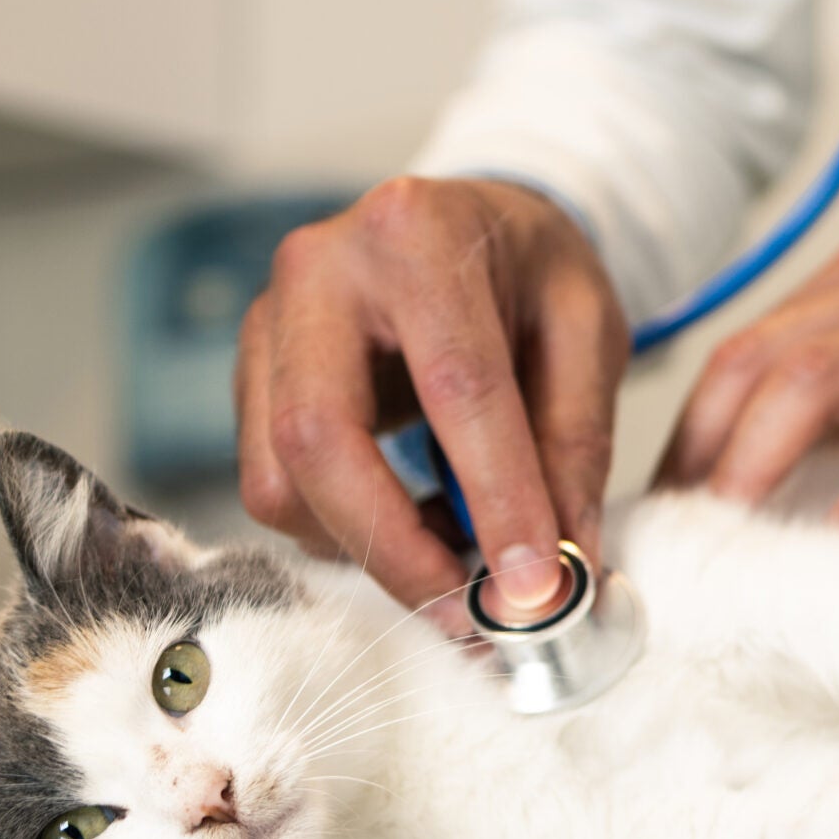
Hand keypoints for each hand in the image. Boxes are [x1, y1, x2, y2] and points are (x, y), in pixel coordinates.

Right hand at [236, 177, 627, 626]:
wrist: (468, 226)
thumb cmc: (529, 270)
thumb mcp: (586, 330)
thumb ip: (576, 443)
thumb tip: (567, 565)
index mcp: (418, 233)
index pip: (455, 386)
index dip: (498, 497)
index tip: (535, 585)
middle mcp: (320, 269)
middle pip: (319, 437)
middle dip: (395, 546)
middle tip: (467, 611)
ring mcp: (267, 321)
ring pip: (278, 477)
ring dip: (364, 547)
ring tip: (454, 555)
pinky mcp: (251, 374)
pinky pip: (273, 483)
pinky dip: (342, 529)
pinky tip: (412, 522)